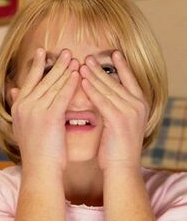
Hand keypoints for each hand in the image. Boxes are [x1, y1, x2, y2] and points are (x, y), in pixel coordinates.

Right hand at [10, 48, 79, 171]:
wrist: (40, 169)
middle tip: (64, 51)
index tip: (42, 52)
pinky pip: (62, 95)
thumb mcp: (22, 125)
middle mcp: (24, 106)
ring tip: (74, 58)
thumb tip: (13, 90)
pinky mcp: (49, 116)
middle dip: (55, 64)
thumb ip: (19, 105)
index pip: (28, 80)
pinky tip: (78, 74)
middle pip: (42, 79)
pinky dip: (71, 83)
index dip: (36, 65)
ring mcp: (35, 110)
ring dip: (65, 70)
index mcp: (18, 107)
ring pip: (53, 85)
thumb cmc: (36, 151)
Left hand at [79, 51, 148, 170]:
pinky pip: (102, 100)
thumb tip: (102, 95)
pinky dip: (92, 90)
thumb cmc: (115, 149)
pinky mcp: (119, 119)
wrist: (121, 168)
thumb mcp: (118, 124)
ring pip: (108, 88)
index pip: (130, 79)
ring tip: (82, 64)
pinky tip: (82, 82)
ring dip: (93, 75)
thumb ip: (114, 108)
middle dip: (101, 68)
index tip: (113, 53)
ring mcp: (130, 111)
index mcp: (140, 105)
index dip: (121, 66)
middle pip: (116, 81)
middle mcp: (137, 105)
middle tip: (88, 56)